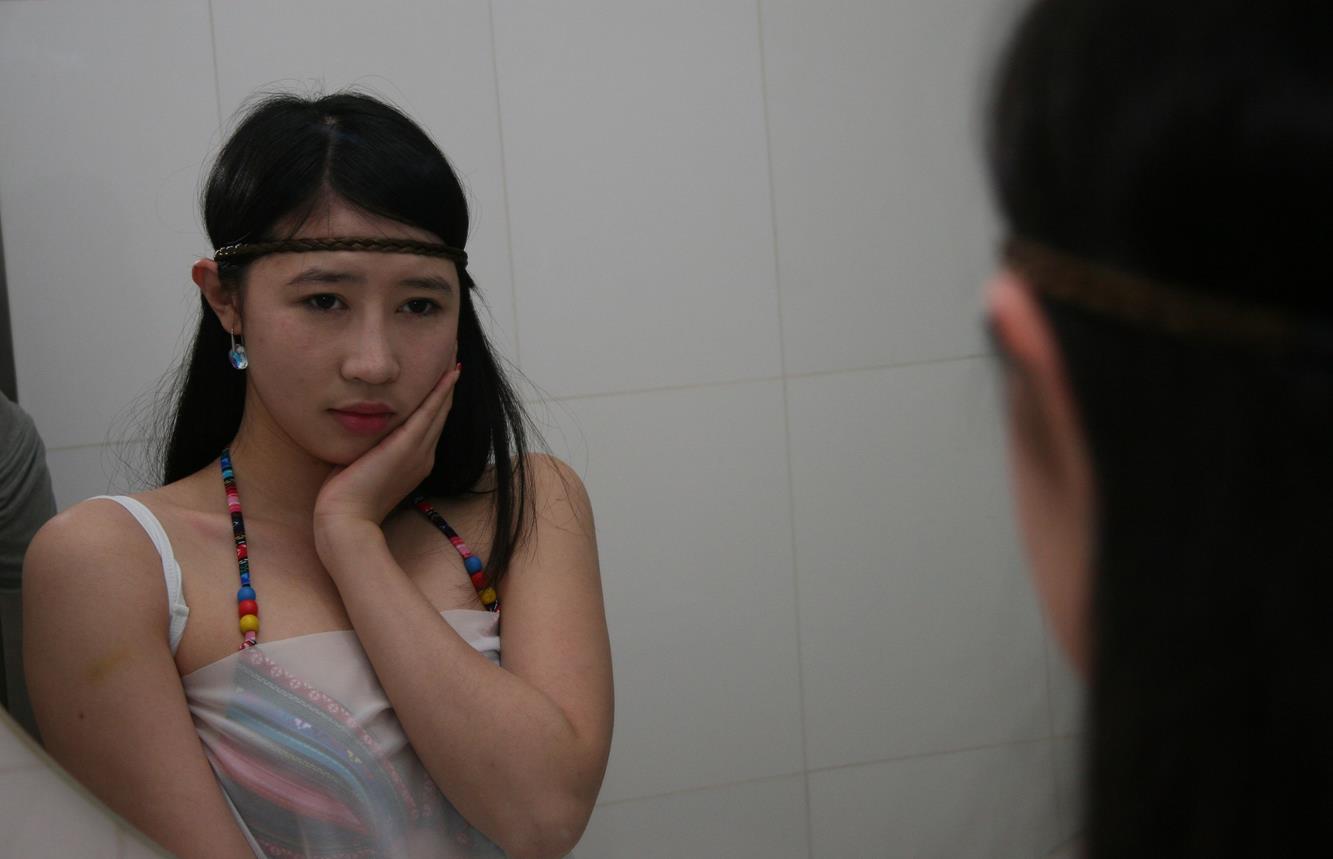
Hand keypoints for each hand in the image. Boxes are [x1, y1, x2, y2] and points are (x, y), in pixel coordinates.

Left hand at [313, 360, 461, 536]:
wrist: (346, 522)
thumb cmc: (345, 501)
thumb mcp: (360, 467)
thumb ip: (367, 447)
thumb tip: (359, 427)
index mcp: (414, 463)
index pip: (430, 423)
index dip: (436, 398)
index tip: (439, 375)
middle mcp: (424, 456)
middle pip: (441, 412)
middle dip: (446, 384)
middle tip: (452, 355)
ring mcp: (419, 452)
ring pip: (440, 408)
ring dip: (447, 380)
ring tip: (453, 355)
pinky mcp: (409, 447)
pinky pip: (430, 412)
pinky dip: (440, 391)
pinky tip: (448, 372)